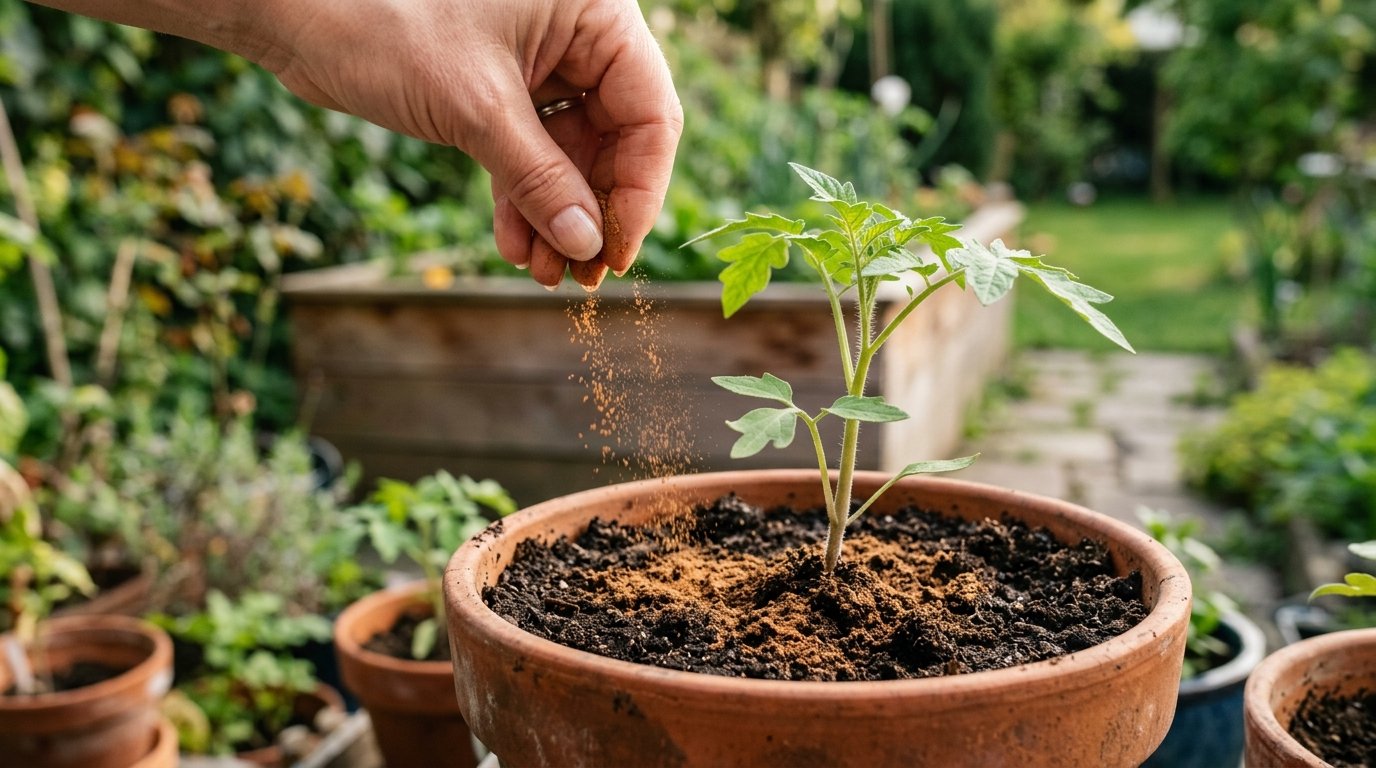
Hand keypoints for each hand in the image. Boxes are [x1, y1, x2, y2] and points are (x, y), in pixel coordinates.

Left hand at [261, 0, 682, 288]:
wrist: (296, 11)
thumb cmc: (385, 24)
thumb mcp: (476, 109)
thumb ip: (541, 179)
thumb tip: (589, 246)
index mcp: (595, 11)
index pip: (650, 112)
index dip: (639, 190)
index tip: (617, 253)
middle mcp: (577, 31)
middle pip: (616, 138)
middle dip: (589, 211)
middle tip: (577, 275)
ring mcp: (541, 58)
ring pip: (572, 152)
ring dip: (555, 216)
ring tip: (539, 272)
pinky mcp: (503, 84)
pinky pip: (532, 150)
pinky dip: (523, 197)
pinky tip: (512, 244)